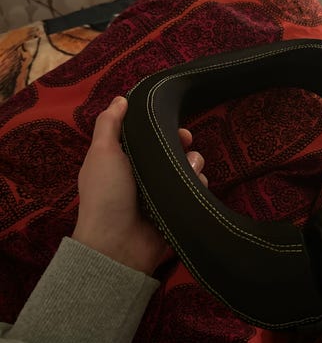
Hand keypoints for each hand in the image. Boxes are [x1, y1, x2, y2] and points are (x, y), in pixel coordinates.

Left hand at [72, 96, 206, 274]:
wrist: (118, 243)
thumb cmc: (106, 193)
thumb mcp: (102, 153)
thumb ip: (109, 124)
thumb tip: (121, 99)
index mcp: (125, 160)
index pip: (149, 137)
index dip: (160, 127)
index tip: (171, 123)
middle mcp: (145, 174)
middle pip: (172, 150)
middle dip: (182, 144)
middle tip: (187, 144)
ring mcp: (162, 192)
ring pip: (188, 168)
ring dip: (192, 165)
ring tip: (188, 171)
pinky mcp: (177, 207)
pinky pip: (195, 188)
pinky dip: (197, 185)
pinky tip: (193, 187)